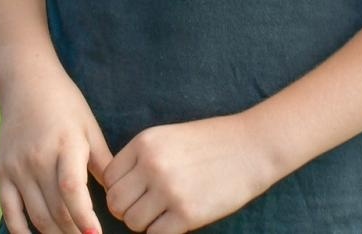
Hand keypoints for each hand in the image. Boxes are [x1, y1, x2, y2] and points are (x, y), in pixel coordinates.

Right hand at [0, 71, 113, 233]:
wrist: (26, 82)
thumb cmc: (66, 104)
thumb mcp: (90, 127)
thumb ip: (103, 162)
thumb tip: (118, 195)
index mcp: (65, 145)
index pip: (72, 189)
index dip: (84, 217)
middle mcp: (38, 158)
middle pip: (56, 209)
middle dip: (74, 231)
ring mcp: (17, 167)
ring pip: (36, 215)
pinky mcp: (2, 172)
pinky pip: (9, 211)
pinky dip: (22, 231)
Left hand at [102, 115, 279, 233]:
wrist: (252, 147)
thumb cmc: (211, 142)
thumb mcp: (169, 138)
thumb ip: (142, 158)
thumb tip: (117, 189)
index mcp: (145, 143)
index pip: (109, 177)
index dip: (120, 188)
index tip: (136, 191)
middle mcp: (153, 165)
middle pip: (115, 202)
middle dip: (126, 209)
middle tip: (147, 207)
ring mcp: (169, 190)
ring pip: (132, 222)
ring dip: (144, 223)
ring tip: (164, 213)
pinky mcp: (187, 214)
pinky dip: (162, 232)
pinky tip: (177, 219)